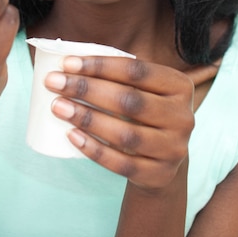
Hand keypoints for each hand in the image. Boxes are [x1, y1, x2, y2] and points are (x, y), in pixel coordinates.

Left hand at [44, 56, 195, 190]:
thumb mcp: (142, 90)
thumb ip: (118, 75)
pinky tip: (72, 136)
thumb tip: (69, 62)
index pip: (135, 70)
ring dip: (87, 119)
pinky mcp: (160, 174)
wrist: (163, 158)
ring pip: (125, 134)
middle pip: (129, 100)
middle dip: (87, 89)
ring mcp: (174, 148)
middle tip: (54, 83)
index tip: (67, 64)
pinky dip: (94, 150)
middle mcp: (183, 116)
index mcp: (178, 85)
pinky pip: (122, 164)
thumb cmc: (143, 112)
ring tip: (58, 107)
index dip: (100, 66)